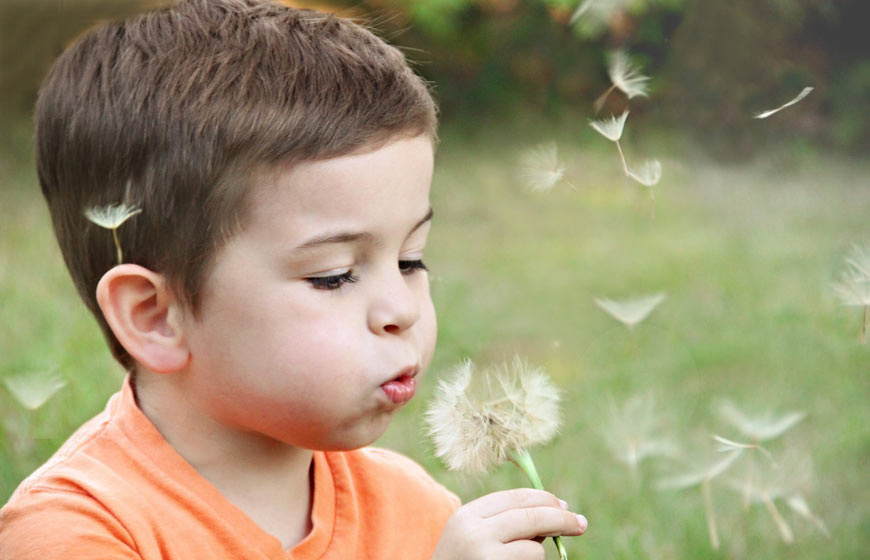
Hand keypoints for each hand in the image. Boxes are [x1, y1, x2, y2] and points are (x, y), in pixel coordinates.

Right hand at [431, 488, 587, 559]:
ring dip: (537, 555)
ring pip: (535, 548)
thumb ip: (505, 523)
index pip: (514, 498)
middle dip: (561, 518)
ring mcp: (485, 556)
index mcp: (467, 516)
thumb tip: (557, 511)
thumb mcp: (474, 537)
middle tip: (580, 523)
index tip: (564, 505)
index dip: (544, 499)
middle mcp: (474, 532)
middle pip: (531, 516)